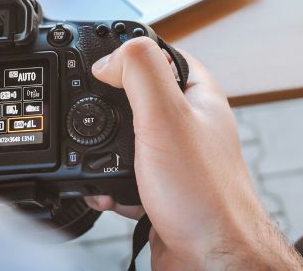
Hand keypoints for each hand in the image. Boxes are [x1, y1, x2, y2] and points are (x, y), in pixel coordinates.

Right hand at [85, 37, 302, 269]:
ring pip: (124, 140)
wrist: (210, 258)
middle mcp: (189, 123)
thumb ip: (138, 72)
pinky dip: (108, 185)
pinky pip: (124, 177)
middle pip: (134, 97)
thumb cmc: (203, 195)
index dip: (126, 53)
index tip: (99, 66)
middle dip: (105, 111)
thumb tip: (106, 59)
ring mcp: (175, 157)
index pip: (158, 53)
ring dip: (102, 154)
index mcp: (197, 94)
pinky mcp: (160, 188)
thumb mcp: (165, 116)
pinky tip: (108, 195)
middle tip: (91, 119)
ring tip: (100, 164)